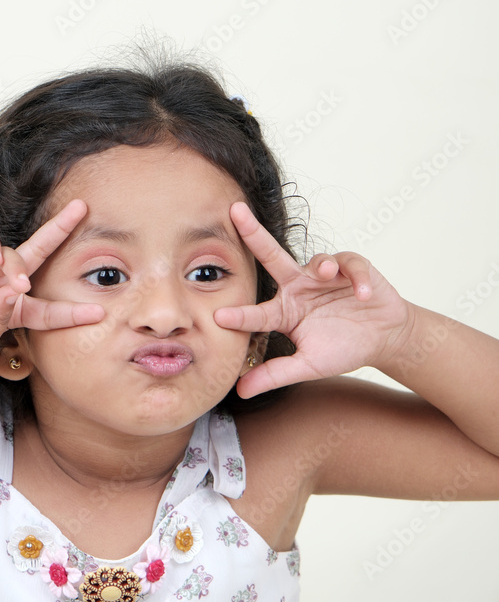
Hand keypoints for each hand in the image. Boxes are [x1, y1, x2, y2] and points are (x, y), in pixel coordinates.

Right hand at [0, 199, 103, 365]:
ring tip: (14, 281)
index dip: (72, 312)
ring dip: (18, 265)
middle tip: (82, 209)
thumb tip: (16, 293)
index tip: (99, 313)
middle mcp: (6, 283)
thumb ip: (0, 319)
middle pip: (41, 254)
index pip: (49, 310)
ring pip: (16, 252)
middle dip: (61, 230)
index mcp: (15, 309)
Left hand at [214, 202, 414, 396]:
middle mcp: (299, 285)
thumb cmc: (343, 348)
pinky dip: (356, 278)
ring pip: (317, 260)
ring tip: (326, 274)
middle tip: (235, 212)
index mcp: (284, 310)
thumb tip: (240, 390)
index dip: (240, 314)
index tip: (218, 317)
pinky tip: (362, 294)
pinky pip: (350, 265)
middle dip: (252, 232)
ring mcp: (325, 275)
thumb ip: (275, 374)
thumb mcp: (308, 365)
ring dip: (321, 265)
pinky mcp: (353, 268)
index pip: (258, 311)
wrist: (384, 338)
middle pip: (272, 255)